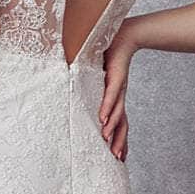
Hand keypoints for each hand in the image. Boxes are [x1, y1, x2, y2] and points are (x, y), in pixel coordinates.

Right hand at [98, 22, 136, 161]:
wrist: (124, 34)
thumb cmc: (108, 54)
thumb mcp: (96, 77)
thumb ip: (86, 87)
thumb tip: (70, 94)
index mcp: (115, 98)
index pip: (119, 123)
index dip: (119, 140)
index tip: (118, 157)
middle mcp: (119, 96)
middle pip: (122, 123)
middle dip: (120, 142)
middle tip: (116, 159)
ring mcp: (119, 87)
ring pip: (118, 112)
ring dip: (112, 128)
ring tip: (107, 142)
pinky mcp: (117, 76)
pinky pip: (111, 94)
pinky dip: (107, 107)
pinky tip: (103, 119)